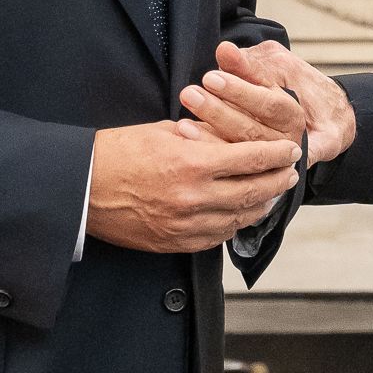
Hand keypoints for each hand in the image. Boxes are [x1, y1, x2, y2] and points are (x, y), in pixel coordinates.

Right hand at [85, 121, 300, 253]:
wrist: (81, 188)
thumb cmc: (118, 152)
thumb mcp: (163, 130)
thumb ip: (202, 135)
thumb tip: (231, 134)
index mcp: (193, 162)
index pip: (251, 158)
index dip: (276, 154)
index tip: (291, 150)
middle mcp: (194, 196)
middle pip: (253, 192)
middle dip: (278, 181)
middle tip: (290, 173)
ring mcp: (185, 224)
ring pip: (239, 218)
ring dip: (261, 206)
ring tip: (272, 194)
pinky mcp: (174, 243)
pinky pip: (216, 237)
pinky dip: (234, 225)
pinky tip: (240, 215)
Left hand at [178, 41, 355, 165]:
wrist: (321, 125)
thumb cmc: (295, 89)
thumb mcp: (277, 68)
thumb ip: (250, 64)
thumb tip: (224, 50)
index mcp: (293, 116)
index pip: (268, 103)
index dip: (239, 91)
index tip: (211, 77)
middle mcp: (285, 143)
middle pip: (250, 130)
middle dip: (217, 111)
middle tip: (190, 94)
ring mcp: (270, 162)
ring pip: (238, 151)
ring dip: (208, 136)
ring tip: (182, 122)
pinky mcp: (255, 174)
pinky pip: (230, 166)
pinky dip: (209, 151)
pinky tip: (188, 140)